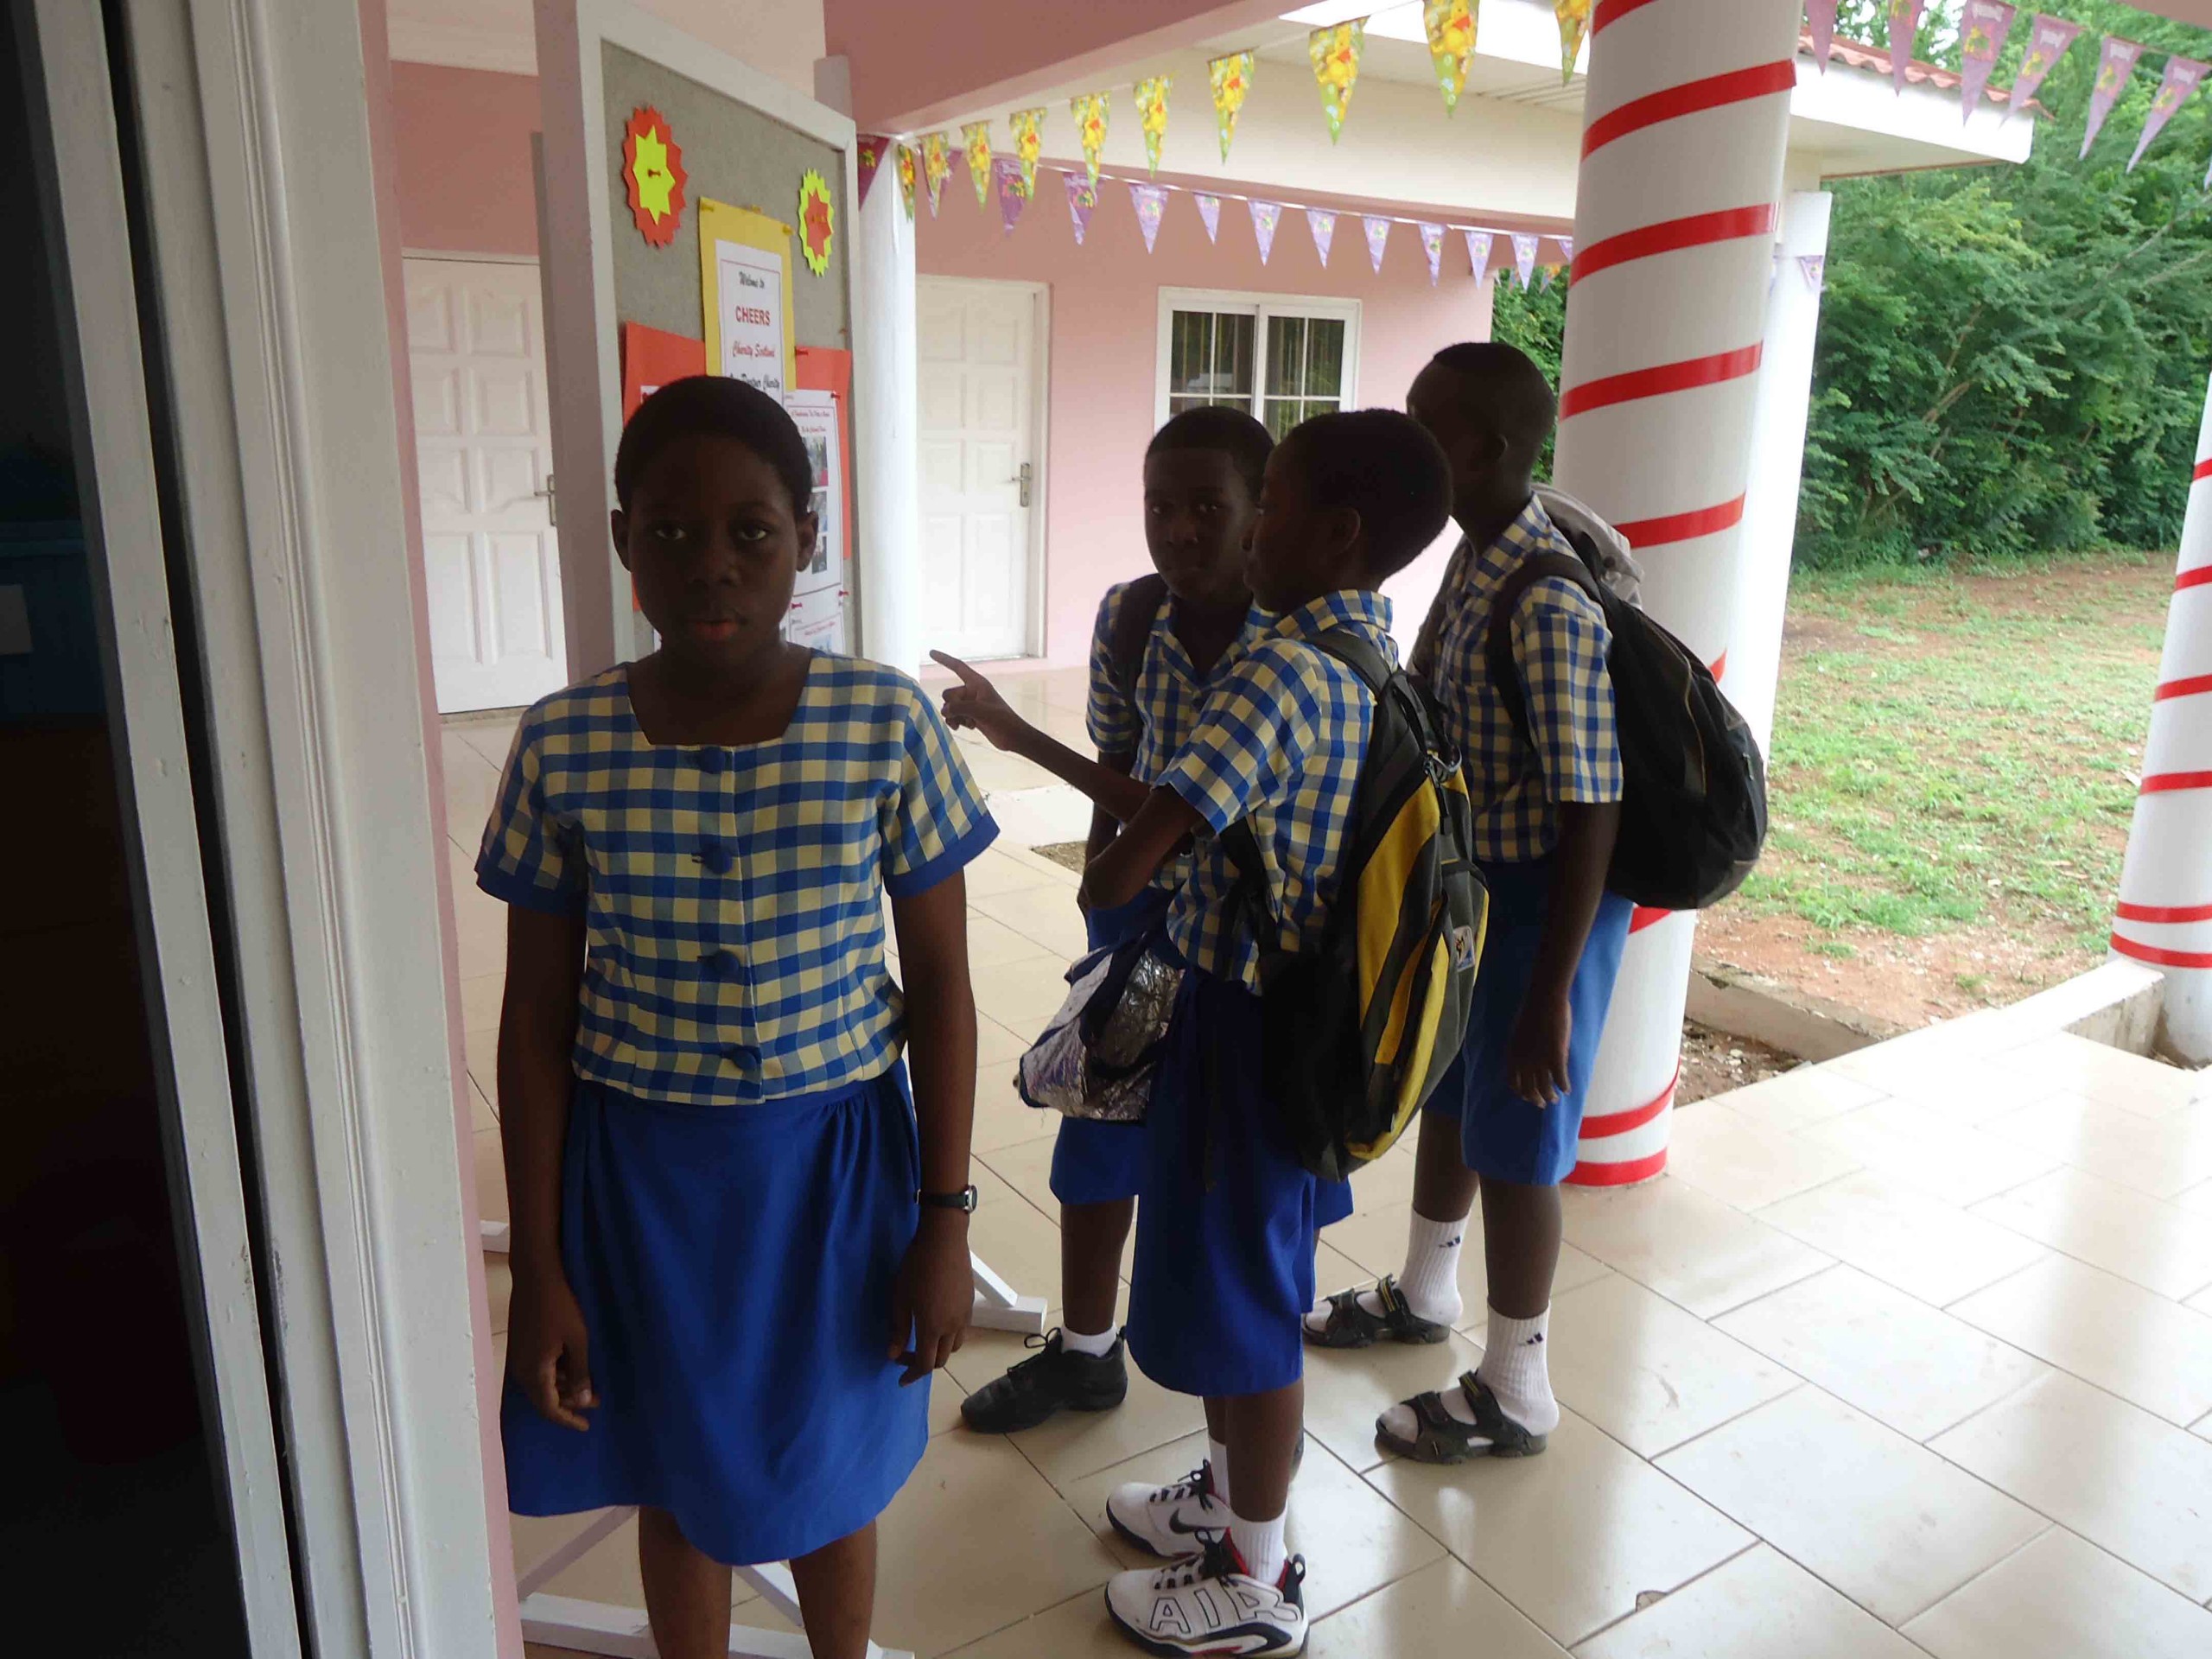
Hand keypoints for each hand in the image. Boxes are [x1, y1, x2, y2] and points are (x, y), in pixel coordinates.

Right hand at [509, 1265, 595, 1430]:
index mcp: (534, 1372)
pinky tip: (572, 1368)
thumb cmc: (559, 1306)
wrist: (535, 1276)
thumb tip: (582, 1402)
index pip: (549, 1409)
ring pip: (541, 1384)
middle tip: (595, 1402)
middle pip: (544, 1399)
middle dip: (569, 1404)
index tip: (586, 1426)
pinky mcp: (520, 1346)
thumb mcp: (577, 1340)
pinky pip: (537, 1371)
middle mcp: (521, 1371)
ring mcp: (518, 1358)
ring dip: (564, 1388)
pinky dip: (555, 1375)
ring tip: (589, 1386)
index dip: (568, 1420)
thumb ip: (580, 1372)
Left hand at [888, 1209, 971, 1384]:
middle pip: (941, 1359)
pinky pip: (961, 1332)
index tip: (900, 1379)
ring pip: (954, 1347)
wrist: (944, 1240)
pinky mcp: (970, 1305)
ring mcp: (964, 1316)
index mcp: (932, 1327)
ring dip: (938, 1351)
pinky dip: (948, 1338)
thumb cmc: (916, 1267)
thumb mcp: (900, 1298)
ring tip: (923, 1341)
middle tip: (904, 1353)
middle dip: (922, 1363)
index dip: (911, 1374)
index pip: (924, 1364)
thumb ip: (897, 1329)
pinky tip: (937, 1324)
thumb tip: (893, 1354)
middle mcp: (952, 1327)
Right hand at [931, 652, 1028, 751]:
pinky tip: (967, 727)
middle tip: (965, 715)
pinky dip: (956, 721)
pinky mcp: (971, 716)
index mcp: (977, 683)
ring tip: (966, 724)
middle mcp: (973, 692)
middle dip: (951, 706)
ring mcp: (971, 704)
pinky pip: (954, 715)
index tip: (931, 652)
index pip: (958, 667)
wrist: (1013, 737)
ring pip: (949, 707)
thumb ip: (961, 708)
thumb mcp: (981, 712)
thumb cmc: (1002, 720)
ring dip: (953, 716)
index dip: (944, 659)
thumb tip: (945, 710)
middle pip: (949, 694)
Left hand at [1506, 989, 1571, 1106]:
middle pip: (1529, 1090)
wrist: (1544, 1001)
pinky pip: (1560, 1079)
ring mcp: (1540, 1061)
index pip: (1513, 1082)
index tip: (1527, 1096)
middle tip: (1542, 1104)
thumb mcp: (1518, 1034)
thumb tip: (1525, 1059)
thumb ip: (1520, 1049)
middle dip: (1536, 1099)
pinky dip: (1565, 1087)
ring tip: (1555, 1099)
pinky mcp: (1556, 1058)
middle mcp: (1523, 1062)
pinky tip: (1568, 1090)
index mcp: (1512, 1055)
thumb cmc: (1531, 1012)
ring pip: (1545, 1088)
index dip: (1520, 1092)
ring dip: (1551, 1096)